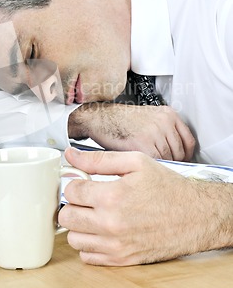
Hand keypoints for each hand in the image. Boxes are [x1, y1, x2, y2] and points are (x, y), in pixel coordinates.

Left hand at [58, 147, 232, 265]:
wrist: (194, 216)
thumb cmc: (166, 187)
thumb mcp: (136, 162)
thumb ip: (99, 159)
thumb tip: (70, 154)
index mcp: (112, 196)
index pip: (70, 191)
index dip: (75, 183)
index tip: (83, 183)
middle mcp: (110, 224)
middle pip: (66, 217)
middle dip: (73, 205)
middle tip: (86, 199)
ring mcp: (115, 245)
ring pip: (73, 239)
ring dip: (78, 226)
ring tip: (93, 215)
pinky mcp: (121, 260)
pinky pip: (87, 257)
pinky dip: (89, 244)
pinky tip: (101, 231)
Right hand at [68, 103, 194, 160]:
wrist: (99, 117)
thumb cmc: (119, 120)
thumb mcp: (148, 119)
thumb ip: (163, 132)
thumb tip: (174, 154)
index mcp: (168, 114)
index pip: (188, 141)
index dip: (185, 156)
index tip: (181, 163)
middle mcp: (164, 122)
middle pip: (180, 152)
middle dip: (173, 163)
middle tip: (165, 171)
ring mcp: (155, 132)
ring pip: (169, 159)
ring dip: (161, 168)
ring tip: (154, 173)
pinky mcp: (143, 143)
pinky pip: (155, 161)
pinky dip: (151, 169)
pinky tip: (145, 170)